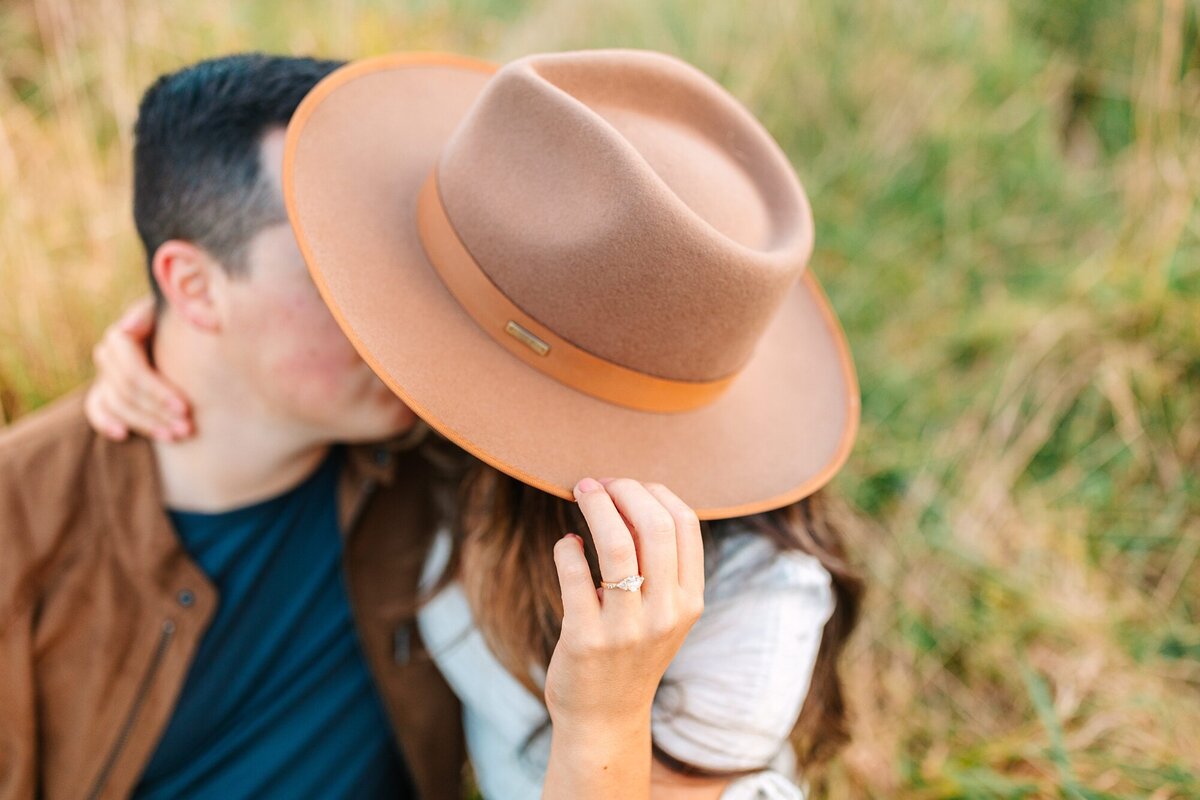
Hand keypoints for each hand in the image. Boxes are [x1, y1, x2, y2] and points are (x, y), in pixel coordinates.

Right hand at [84, 297, 192, 441]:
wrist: (181, 329)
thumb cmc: (184, 320)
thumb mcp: (180, 313)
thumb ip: (168, 313)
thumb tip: (127, 327)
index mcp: (122, 336)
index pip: (134, 371)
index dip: (158, 392)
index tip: (185, 408)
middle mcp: (108, 354)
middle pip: (126, 392)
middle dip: (157, 413)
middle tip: (187, 428)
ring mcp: (104, 372)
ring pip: (116, 404)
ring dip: (145, 424)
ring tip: (175, 436)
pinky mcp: (105, 388)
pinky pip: (96, 408)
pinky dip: (105, 422)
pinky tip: (123, 435)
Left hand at [546, 477, 704, 731]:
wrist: (604, 718)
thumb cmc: (631, 653)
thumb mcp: (664, 613)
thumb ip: (659, 564)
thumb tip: (632, 496)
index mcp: (690, 601)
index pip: (685, 524)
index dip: (654, 492)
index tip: (627, 485)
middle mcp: (665, 613)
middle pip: (654, 526)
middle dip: (623, 490)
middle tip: (597, 483)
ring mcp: (626, 628)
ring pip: (616, 545)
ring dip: (595, 506)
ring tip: (580, 492)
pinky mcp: (586, 639)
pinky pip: (574, 574)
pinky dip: (566, 548)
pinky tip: (565, 545)